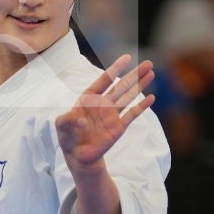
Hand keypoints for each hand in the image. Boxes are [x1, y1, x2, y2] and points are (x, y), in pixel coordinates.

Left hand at [55, 54, 155, 175]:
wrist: (78, 155)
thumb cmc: (68, 137)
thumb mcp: (61, 126)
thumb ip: (66, 120)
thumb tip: (81, 120)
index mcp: (89, 98)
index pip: (105, 80)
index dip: (116, 68)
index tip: (128, 58)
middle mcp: (103, 103)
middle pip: (122, 85)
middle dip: (135, 74)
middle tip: (149, 63)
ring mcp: (112, 115)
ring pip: (129, 96)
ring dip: (140, 85)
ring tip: (151, 73)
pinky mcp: (119, 127)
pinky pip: (132, 115)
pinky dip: (142, 106)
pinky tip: (151, 98)